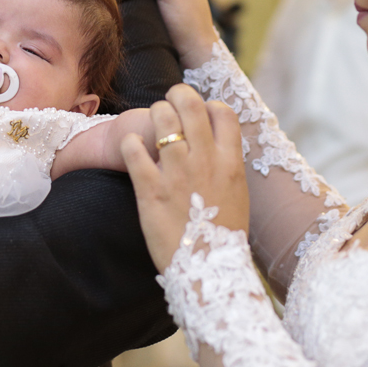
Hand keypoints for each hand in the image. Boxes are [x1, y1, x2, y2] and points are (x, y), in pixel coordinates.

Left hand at [120, 84, 247, 270]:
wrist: (208, 271)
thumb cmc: (222, 235)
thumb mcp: (237, 193)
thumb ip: (227, 164)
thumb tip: (217, 141)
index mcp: (230, 163)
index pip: (223, 111)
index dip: (209, 104)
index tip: (199, 114)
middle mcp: (204, 162)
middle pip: (190, 104)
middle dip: (177, 95)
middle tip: (169, 103)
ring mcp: (176, 174)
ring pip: (161, 118)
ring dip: (154, 114)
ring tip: (150, 126)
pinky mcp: (150, 189)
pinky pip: (133, 149)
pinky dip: (130, 142)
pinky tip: (133, 149)